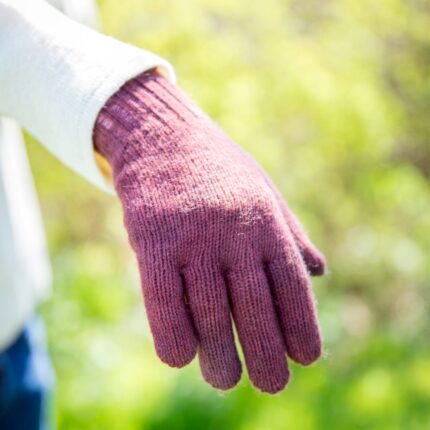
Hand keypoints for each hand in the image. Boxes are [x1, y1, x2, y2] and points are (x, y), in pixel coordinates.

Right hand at [94, 70, 324, 392]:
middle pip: (253, 306)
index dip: (301, 325)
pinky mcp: (151, 241)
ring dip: (217, 355)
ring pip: (207, 312)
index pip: (291, 284)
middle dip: (265, 353)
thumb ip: (290, 232)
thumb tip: (319, 273)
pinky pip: (162, 301)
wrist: (162, 137)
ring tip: (225, 379)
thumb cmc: (217, 170)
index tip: (306, 358)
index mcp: (264, 220)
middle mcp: (232, 232)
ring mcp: (191, 237)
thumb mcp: (263, 190)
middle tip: (272, 385)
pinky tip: (180, 357)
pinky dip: (172, 336)